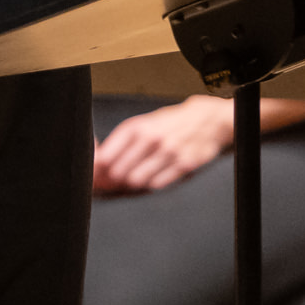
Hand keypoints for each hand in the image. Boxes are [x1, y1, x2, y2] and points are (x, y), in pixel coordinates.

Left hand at [90, 96, 237, 194]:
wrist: (206, 120)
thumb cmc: (167, 124)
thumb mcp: (141, 125)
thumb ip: (120, 143)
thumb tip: (98, 165)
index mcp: (136, 127)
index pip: (105, 157)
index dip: (99, 170)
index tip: (100, 173)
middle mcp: (151, 138)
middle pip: (118, 172)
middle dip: (115, 179)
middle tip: (118, 178)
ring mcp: (169, 152)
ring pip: (136, 180)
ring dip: (134, 182)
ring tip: (139, 175)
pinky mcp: (185, 164)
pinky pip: (157, 184)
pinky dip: (152, 184)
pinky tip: (155, 175)